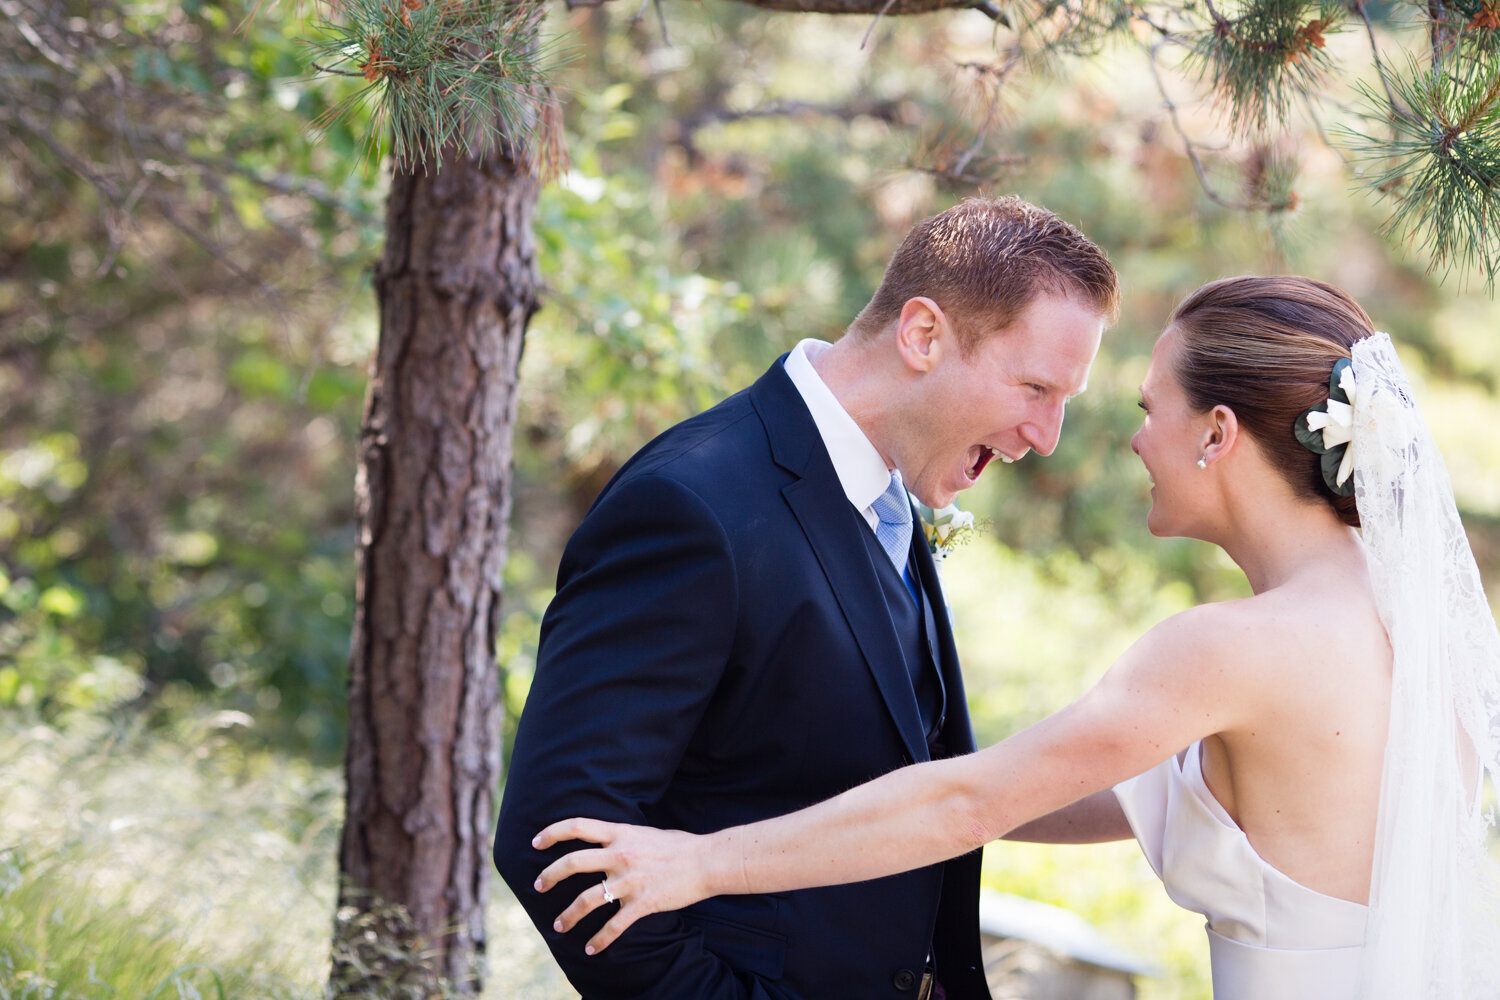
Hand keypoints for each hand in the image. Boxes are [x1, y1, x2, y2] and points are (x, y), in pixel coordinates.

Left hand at [533, 817, 723, 954]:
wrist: (708, 861)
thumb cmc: (680, 846)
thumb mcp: (646, 832)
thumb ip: (623, 837)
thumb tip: (605, 841)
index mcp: (621, 833)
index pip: (578, 826)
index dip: (553, 832)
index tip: (535, 843)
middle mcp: (621, 855)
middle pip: (573, 863)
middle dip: (550, 876)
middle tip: (537, 886)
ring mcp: (631, 880)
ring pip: (588, 900)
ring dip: (569, 915)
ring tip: (559, 926)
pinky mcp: (644, 903)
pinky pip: (615, 925)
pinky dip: (601, 940)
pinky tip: (592, 949)